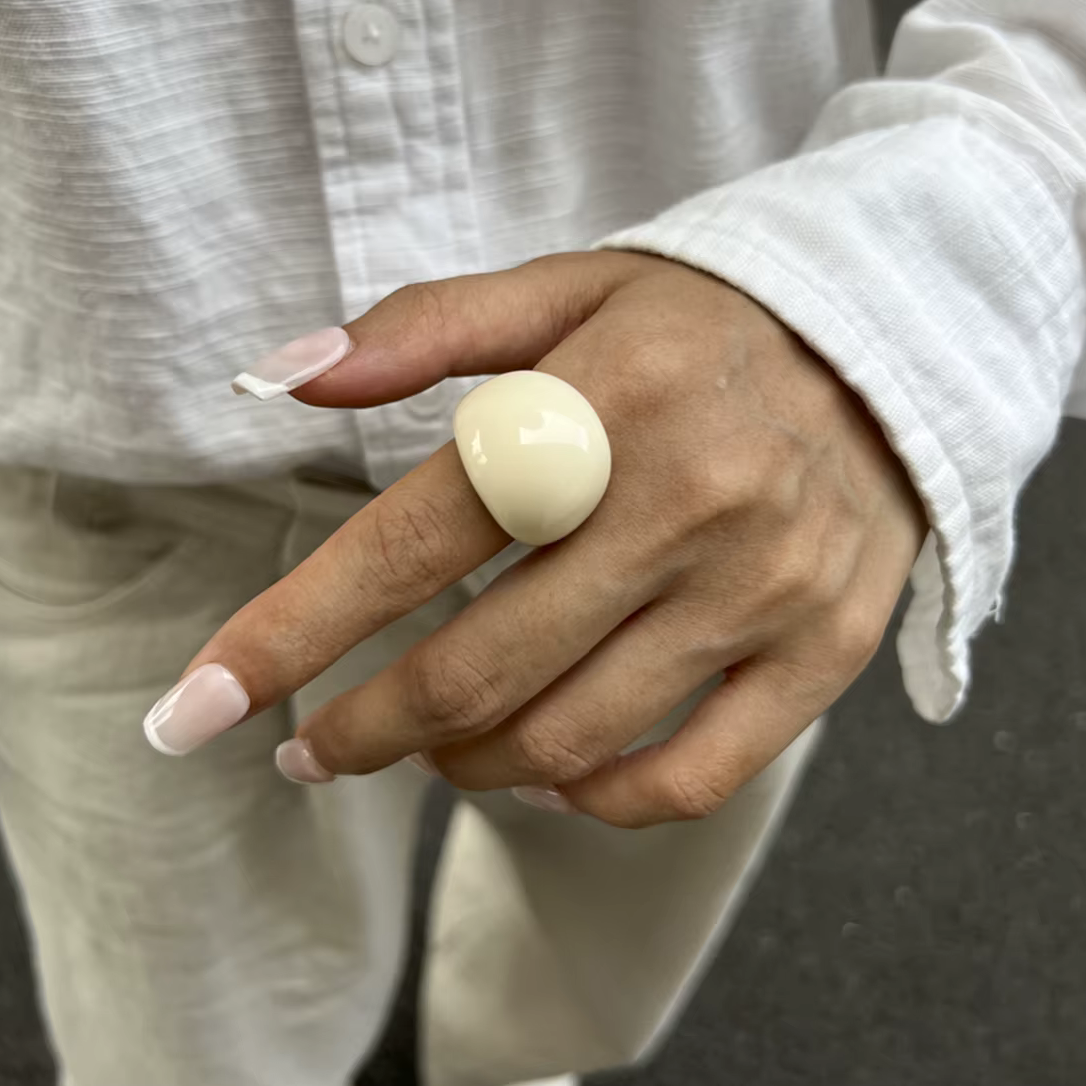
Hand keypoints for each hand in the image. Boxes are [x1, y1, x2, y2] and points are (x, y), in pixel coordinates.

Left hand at [169, 251, 925, 826]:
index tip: (193, 711)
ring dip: (467, 762)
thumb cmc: (704, 320)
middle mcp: (686, 502)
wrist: (892, 338)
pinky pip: (695, 777)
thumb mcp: (570, 288)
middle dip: (359, 730)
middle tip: (308, 748)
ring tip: (430, 745)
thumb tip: (275, 374)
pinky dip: (597, 797)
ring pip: (572, 735)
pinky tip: (551, 770)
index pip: (410, 540)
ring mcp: (763, 588)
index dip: (289, 634)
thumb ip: (423, 328)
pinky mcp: (823, 648)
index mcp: (603, 402)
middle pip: (477, 668)